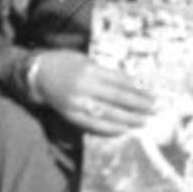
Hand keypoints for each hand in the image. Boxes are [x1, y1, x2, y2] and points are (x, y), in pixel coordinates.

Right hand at [33, 49, 154, 135]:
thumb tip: (133, 85)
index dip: (138, 90)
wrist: (38, 74)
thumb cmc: (65, 63)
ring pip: (107, 114)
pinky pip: (93, 125)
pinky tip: (123, 129)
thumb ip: (107, 74)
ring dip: (128, 119)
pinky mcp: (70, 115)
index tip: (152, 95)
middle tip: (154, 110)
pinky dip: (110, 128)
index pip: (120, 82)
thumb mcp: (87, 61)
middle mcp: (84, 86)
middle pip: (117, 98)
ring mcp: (76, 102)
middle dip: (138, 105)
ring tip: (143, 121)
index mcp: (90, 70)